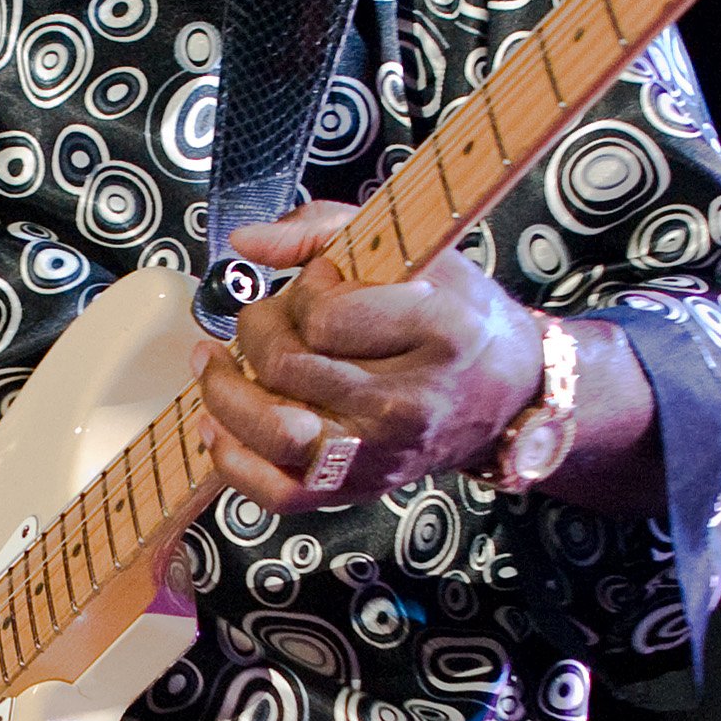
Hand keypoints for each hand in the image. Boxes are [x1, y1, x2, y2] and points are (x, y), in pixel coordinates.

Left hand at [194, 200, 544, 513]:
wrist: (508, 390)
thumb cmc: (458, 312)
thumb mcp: (413, 247)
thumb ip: (323, 228)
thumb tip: (247, 242)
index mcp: (434, 335)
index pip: (326, 317)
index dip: (303, 290)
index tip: (315, 280)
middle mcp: (408, 403)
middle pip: (289, 369)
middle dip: (256, 331)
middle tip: (265, 315)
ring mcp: (383, 453)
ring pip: (276, 433)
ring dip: (224, 393)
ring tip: (212, 361)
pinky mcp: (362, 486)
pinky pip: (281, 492)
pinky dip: (234, 460)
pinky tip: (215, 423)